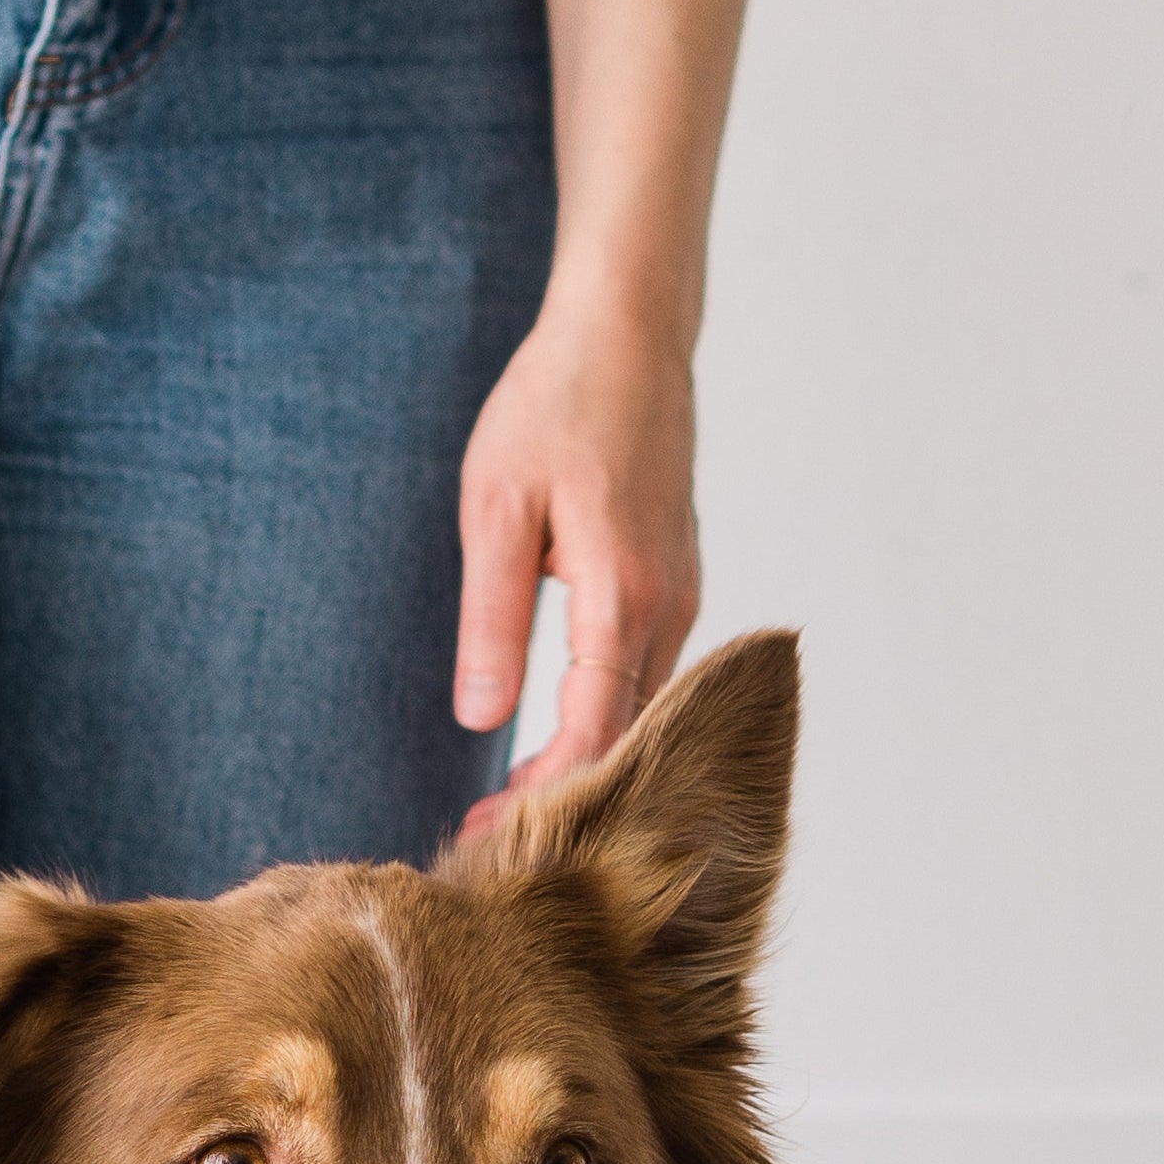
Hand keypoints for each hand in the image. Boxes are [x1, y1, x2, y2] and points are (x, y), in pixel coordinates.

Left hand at [452, 291, 702, 823]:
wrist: (631, 330)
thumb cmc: (557, 403)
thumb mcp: (497, 508)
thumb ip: (491, 620)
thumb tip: (481, 717)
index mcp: (622, 597)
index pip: (592, 733)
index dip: (544, 793)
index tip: (489, 828)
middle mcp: (669, 609)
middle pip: (624, 737)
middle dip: (563, 793)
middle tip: (490, 833)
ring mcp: (682, 597)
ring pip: (642, 710)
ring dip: (585, 758)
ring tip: (517, 798)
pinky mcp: (677, 583)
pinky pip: (649, 675)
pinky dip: (607, 717)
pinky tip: (562, 736)